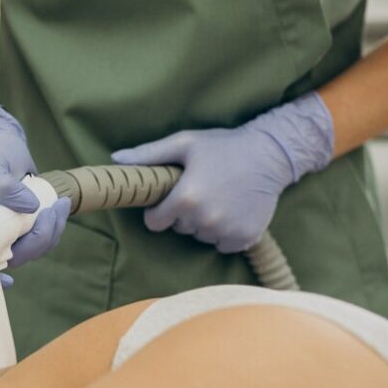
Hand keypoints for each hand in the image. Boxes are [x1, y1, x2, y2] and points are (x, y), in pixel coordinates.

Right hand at [0, 102, 69, 287]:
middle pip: (12, 257)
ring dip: (51, 233)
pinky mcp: (19, 233)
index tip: (9, 279)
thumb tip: (30, 208)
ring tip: (61, 204)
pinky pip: (38, 242)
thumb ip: (4, 185)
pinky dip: (52, 230)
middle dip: (40, 239)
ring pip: (29, 251)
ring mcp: (2, 236)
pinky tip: (57, 211)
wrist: (3, 146)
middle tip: (57, 207)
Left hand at [110, 92, 333, 253]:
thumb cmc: (224, 146)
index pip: (155, 222)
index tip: (170, 200)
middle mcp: (204, 220)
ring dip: (205, 223)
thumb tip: (117, 159)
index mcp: (186, 199)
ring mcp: (225, 231)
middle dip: (185, 214)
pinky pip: (223, 244)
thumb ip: (149, 154)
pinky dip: (225, 233)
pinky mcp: (244, 238)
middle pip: (180, 228)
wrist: (270, 155)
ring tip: (220, 198)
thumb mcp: (185, 143)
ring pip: (201, 236)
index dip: (159, 211)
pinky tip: (233, 210)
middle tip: (202, 190)